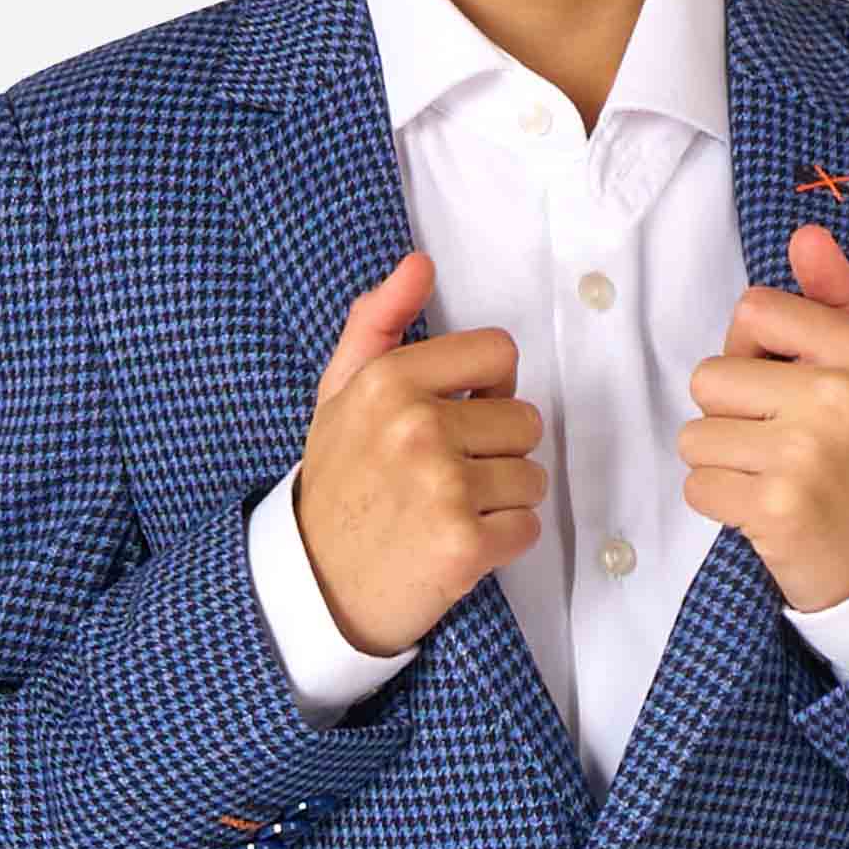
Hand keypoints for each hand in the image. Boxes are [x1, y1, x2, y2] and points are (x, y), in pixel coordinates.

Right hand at [293, 250, 546, 654]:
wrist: (316, 585)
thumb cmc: (340, 484)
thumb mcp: (340, 394)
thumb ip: (376, 323)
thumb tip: (419, 263)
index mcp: (389, 380)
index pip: (499, 354)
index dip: (489, 388)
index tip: (458, 416)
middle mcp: (416, 427)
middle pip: (525, 419)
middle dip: (496, 450)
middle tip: (443, 478)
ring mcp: (442, 487)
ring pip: (533, 476)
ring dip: (502, 499)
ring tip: (449, 512)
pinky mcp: (465, 544)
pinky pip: (528, 526)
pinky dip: (503, 542)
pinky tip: (458, 546)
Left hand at [678, 221, 848, 609]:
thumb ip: (835, 298)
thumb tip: (806, 234)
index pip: (752, 312)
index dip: (750, 352)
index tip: (786, 385)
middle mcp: (840, 397)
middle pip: (710, 376)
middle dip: (730, 414)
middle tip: (779, 443)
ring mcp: (807, 453)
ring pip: (696, 435)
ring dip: (722, 462)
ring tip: (772, 477)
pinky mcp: (776, 507)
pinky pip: (698, 485)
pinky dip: (721, 502)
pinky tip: (765, 509)